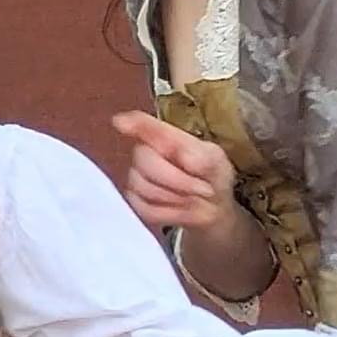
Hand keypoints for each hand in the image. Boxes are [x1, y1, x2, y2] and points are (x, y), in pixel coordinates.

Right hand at [110, 109, 236, 230]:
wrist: (213, 206)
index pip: (144, 126)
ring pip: (144, 188)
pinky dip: (170, 213)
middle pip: (143, 160)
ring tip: (194, 198)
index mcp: (165, 138)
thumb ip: (200, 156)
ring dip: (176, 198)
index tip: (121, 123)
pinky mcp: (136, 203)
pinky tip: (182, 209)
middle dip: (176, 179)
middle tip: (203, 188)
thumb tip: (182, 156)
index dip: (131, 124)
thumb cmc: (212, 176)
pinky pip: (146, 209)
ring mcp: (137, 179)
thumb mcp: (216, 160)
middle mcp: (145, 154)